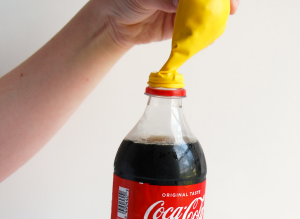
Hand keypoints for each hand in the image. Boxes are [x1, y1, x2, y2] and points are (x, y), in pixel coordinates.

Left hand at [101, 0, 238, 48]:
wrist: (116, 24)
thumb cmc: (125, 1)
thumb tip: (181, 1)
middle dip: (221, 2)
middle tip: (230, 9)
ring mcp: (182, 8)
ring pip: (204, 11)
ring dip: (215, 18)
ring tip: (219, 25)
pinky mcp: (179, 25)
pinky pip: (194, 29)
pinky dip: (202, 34)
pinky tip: (207, 37)